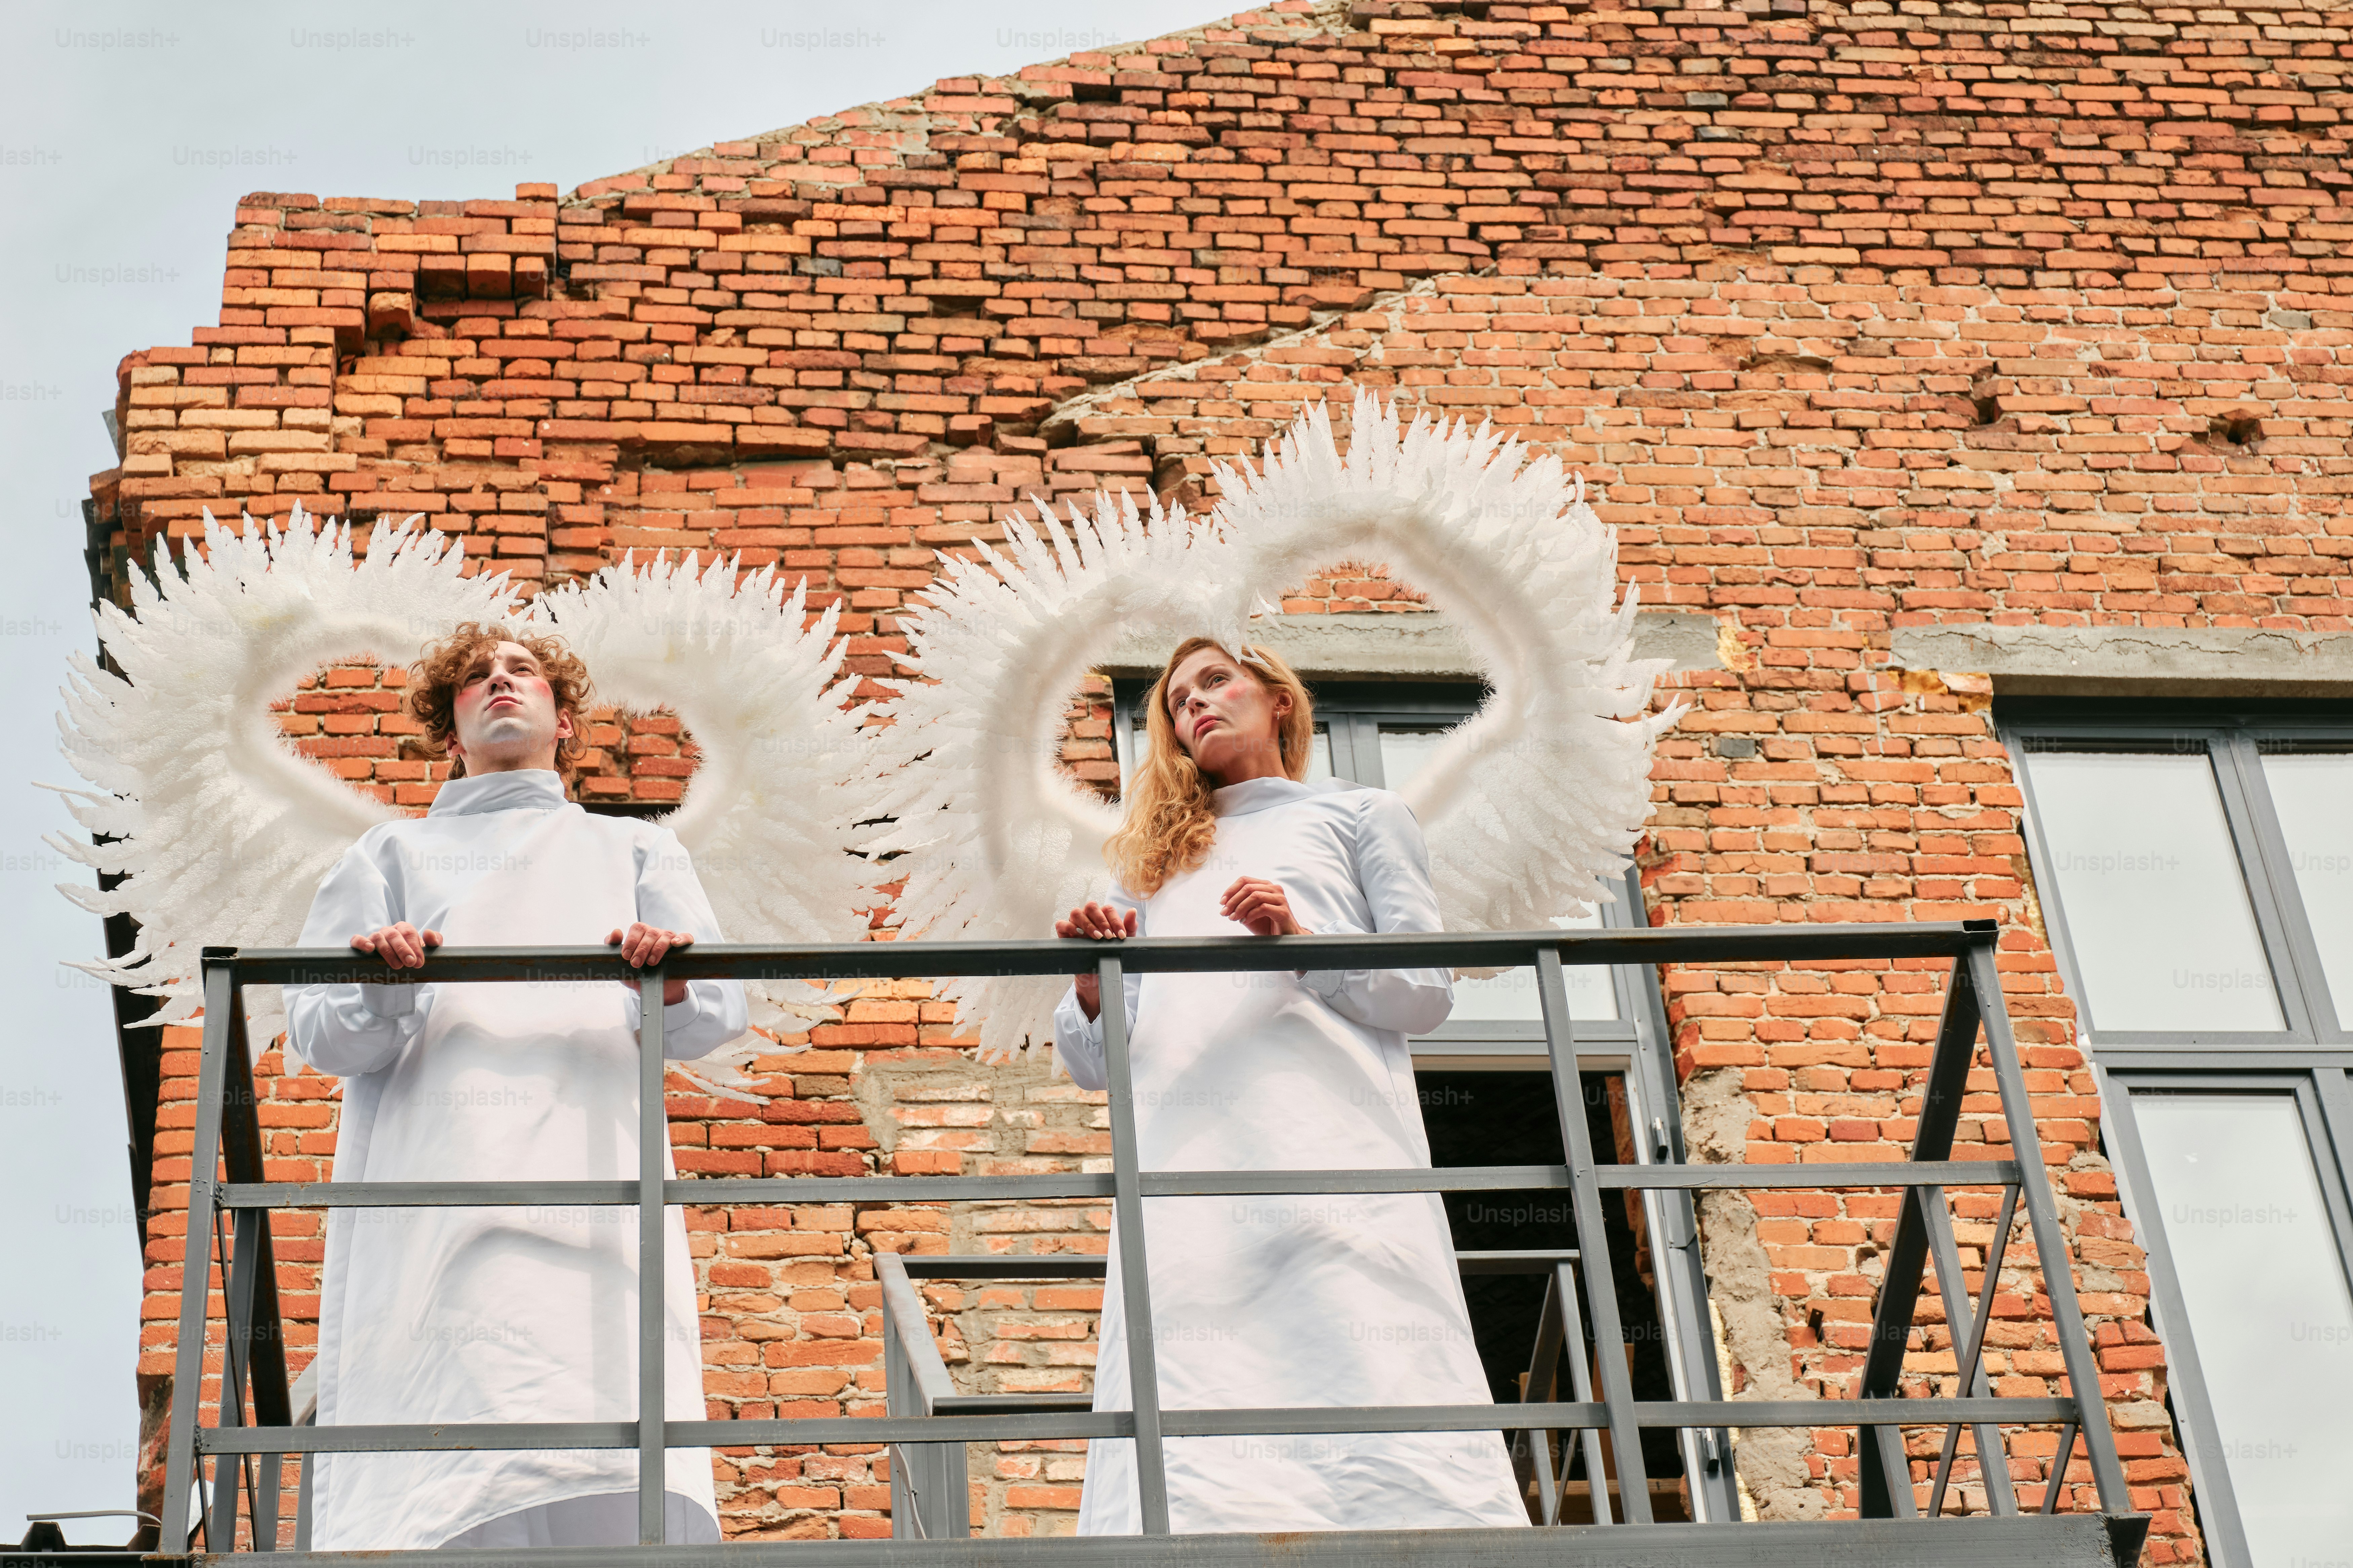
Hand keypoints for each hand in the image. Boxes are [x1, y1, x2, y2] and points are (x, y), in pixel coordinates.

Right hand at [350, 922, 440, 970]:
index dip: (415, 947)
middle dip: (403, 949)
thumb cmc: (411, 962)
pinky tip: (369, 949)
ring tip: (397, 966)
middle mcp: (388, 931)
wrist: (395, 978)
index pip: (409, 932)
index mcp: (404, 930)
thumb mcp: (426, 953)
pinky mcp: (360, 947)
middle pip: (394, 934)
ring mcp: (374, 938)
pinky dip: (362, 942)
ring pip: (378, 938)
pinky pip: (357, 940)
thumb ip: (434, 942)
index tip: (419, 962)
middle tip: (410, 963)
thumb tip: (428, 932)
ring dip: (388, 951)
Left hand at [608, 923, 693, 1006]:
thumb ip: (613, 948)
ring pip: (666, 935)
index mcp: (642, 935)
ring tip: (651, 962)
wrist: (658, 990)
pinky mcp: (684, 948)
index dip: (631, 940)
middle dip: (642, 948)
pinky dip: (682, 939)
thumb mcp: (623, 965)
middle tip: (636, 963)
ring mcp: (671, 939)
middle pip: (651, 932)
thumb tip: (616, 932)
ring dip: (657, 948)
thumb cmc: (640, 974)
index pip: (637, 928)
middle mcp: (657, 934)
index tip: (625, 956)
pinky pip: (686, 937)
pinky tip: (675, 944)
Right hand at [1055, 902, 1135, 1020]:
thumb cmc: (1109, 953)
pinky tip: (1079, 936)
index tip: (1121, 935)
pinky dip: (1069, 927)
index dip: (1115, 921)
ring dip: (1087, 924)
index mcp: (1102, 916)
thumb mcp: (1122, 942)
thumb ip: (1129, 926)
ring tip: (1097, 938)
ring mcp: (1075, 924)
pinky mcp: (1064, 934)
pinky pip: (1061, 924)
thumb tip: (1132, 911)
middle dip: (1101, 920)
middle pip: (1091, 906)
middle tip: (1108, 936)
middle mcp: (1088, 917)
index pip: (1107, 909)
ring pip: (1076, 912)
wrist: (1098, 973)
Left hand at [1219, 877, 1304, 937]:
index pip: (1245, 880)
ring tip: (1233, 918)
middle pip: (1248, 888)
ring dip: (1240, 908)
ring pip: (1255, 896)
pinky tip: (1244, 921)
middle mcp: (1274, 889)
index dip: (1230, 890)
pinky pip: (1263, 908)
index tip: (1222, 902)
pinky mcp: (1283, 911)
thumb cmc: (1266, 924)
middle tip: (1224, 913)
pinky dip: (1250, 915)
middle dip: (1233, 900)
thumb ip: (1240, 905)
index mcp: (1266, 886)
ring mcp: (1280, 899)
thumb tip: (1224, 903)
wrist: (1284, 938)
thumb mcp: (1249, 912)